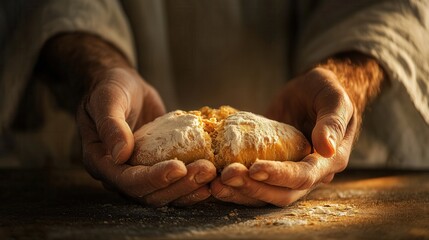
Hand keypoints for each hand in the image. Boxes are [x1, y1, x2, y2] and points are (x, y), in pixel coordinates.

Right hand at [77, 67, 216, 205]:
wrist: (123, 86)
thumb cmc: (110, 88)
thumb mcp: (107, 100)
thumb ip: (111, 126)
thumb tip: (120, 155)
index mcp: (101, 162)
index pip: (128, 181)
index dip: (154, 178)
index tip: (179, 168)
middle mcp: (120, 174)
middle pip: (150, 194)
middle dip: (179, 185)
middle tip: (205, 171)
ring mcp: (140, 172)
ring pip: (166, 193)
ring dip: (190, 187)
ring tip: (212, 174)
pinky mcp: (157, 166)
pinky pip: (175, 182)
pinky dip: (193, 182)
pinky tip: (212, 176)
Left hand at [211, 66, 359, 206]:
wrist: (309, 92)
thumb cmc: (325, 91)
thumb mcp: (334, 98)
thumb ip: (332, 122)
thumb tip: (326, 148)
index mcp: (328, 161)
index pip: (303, 176)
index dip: (279, 175)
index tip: (255, 169)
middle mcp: (309, 174)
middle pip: (281, 193)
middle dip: (254, 187)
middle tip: (226, 176)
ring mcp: (287, 173)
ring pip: (265, 193)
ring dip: (240, 192)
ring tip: (216, 184)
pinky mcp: (270, 167)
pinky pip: (253, 182)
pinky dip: (236, 185)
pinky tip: (215, 180)